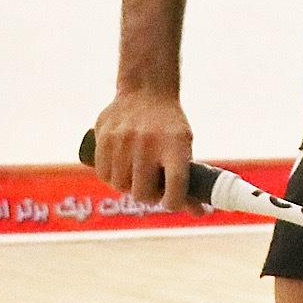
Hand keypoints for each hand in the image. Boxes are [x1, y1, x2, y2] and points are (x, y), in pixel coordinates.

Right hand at [91, 90, 197, 211]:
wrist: (147, 89)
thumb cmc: (170, 126)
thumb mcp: (184, 146)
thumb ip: (189, 179)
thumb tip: (199, 213)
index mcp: (176, 145)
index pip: (175, 187)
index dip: (173, 203)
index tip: (170, 202)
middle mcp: (149, 142)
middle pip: (143, 192)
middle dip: (148, 196)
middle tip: (152, 189)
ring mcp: (124, 139)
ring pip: (120, 185)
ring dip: (128, 187)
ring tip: (135, 178)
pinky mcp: (104, 136)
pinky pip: (103, 173)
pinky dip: (111, 178)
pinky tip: (119, 171)